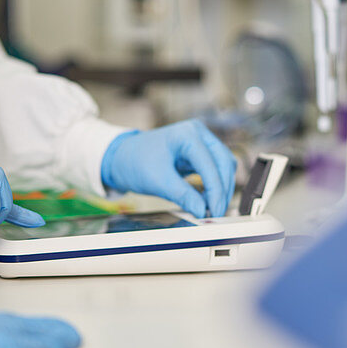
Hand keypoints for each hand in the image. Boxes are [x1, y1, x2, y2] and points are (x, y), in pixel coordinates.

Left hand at [100, 120, 236, 217]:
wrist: (122, 158)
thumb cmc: (134, 162)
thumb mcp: (158, 181)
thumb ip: (183, 195)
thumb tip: (202, 211)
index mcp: (187, 134)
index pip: (211, 164)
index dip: (216, 191)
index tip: (214, 211)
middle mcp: (198, 134)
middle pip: (224, 163)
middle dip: (222, 190)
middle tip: (217, 213)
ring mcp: (200, 142)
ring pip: (224, 166)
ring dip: (221, 188)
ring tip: (212, 209)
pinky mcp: (199, 153)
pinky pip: (215, 169)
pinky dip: (214, 185)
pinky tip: (208, 200)